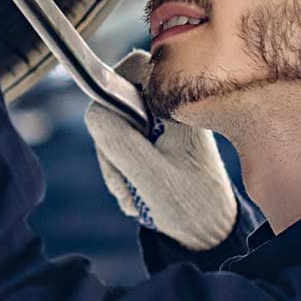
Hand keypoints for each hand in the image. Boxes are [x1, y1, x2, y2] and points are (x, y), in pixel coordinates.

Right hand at [83, 50, 239, 250]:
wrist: (207, 232)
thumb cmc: (188, 204)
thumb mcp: (146, 173)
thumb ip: (116, 137)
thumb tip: (93, 110)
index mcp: (177, 106)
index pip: (132, 68)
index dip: (111, 92)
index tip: (114, 132)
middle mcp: (171, 108)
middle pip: (116, 100)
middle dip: (112, 142)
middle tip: (125, 176)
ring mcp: (163, 124)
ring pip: (115, 125)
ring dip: (115, 161)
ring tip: (134, 192)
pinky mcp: (158, 140)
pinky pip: (123, 142)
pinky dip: (122, 167)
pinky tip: (137, 190)